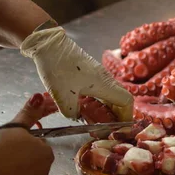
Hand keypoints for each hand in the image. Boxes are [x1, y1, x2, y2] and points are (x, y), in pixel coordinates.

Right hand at [0, 93, 54, 174]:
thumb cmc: (2, 146)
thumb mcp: (15, 126)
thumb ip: (28, 113)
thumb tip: (39, 97)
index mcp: (46, 154)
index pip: (34, 142)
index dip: (16, 135)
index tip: (2, 132)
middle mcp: (42, 173)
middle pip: (22, 154)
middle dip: (3, 142)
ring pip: (12, 166)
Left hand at [20, 26, 134, 121]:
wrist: (48, 45)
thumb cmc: (58, 68)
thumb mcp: (62, 96)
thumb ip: (72, 113)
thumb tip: (77, 117)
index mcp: (104, 84)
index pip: (126, 102)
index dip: (126, 117)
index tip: (119, 129)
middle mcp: (105, 80)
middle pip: (121, 100)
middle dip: (117, 117)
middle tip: (106, 130)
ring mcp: (99, 76)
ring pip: (111, 96)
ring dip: (107, 111)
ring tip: (97, 123)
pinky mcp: (90, 74)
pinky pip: (102, 92)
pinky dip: (99, 103)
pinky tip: (87, 110)